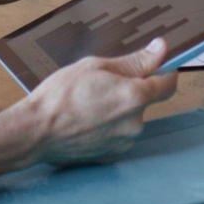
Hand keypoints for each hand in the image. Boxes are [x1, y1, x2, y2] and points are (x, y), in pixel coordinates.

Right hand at [27, 39, 178, 164]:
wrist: (35, 131)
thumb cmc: (61, 95)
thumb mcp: (97, 66)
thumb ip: (135, 61)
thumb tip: (161, 49)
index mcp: (135, 97)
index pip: (168, 83)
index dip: (164, 71)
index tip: (155, 64)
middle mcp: (135, 122)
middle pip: (147, 99)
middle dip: (132, 88)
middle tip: (103, 82)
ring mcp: (124, 141)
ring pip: (131, 117)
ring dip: (119, 108)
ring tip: (90, 102)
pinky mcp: (112, 154)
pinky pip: (119, 133)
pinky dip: (109, 124)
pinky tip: (88, 119)